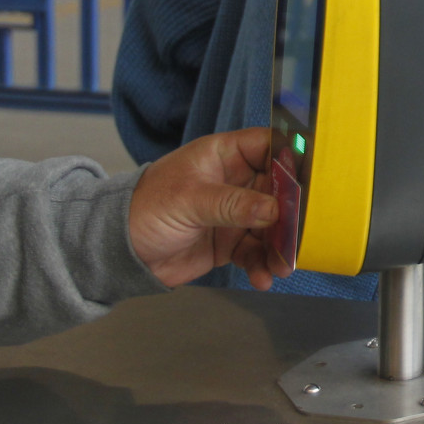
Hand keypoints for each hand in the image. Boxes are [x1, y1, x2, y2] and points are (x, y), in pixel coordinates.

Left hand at [128, 127, 286, 290]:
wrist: (116, 252)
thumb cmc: (144, 208)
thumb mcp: (189, 200)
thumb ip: (233, 204)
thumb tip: (275, 209)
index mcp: (224, 156)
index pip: (268, 146)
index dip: (290, 158)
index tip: (307, 179)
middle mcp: (236, 181)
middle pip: (279, 190)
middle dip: (292, 213)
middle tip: (302, 232)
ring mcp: (235, 213)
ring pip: (272, 225)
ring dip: (280, 245)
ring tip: (283, 265)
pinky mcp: (230, 241)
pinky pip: (256, 251)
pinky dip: (262, 264)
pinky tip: (263, 277)